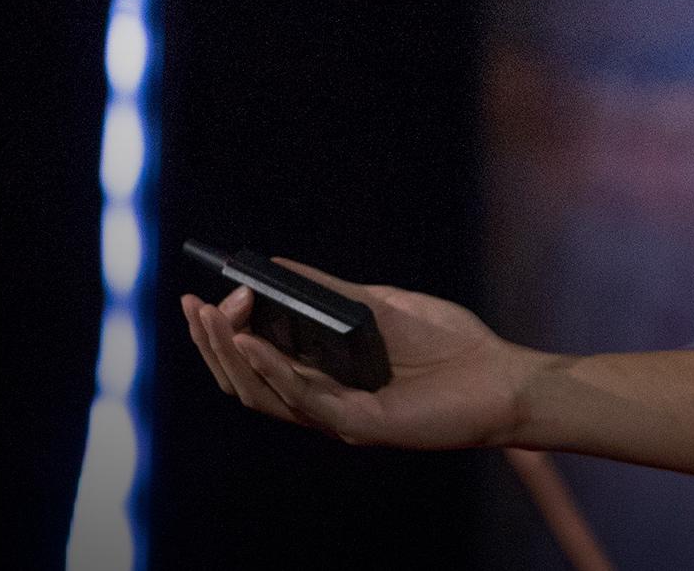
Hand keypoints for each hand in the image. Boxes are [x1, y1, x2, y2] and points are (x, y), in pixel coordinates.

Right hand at [182, 260, 540, 448]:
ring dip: (233, 355)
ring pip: (265, 395)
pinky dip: (276, 370)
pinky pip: (306, 400)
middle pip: (247, 382)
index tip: (209, 296)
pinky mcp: (361, 426)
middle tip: (193, 308)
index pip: (255, 364)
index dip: (226, 333)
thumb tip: (273, 267)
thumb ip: (326, 293)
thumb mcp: (377, 304)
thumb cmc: (447, 343)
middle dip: (214, 344)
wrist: (500, 375)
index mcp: (322, 378)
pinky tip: (256, 343)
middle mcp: (323, 403)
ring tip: (213, 318)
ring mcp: (339, 418)